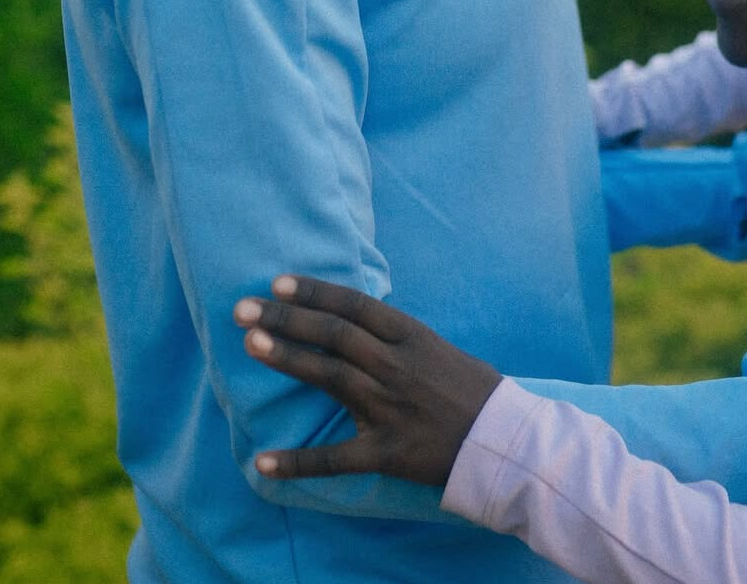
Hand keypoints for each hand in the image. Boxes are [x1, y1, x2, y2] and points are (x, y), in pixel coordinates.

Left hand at [233, 276, 500, 484]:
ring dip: (288, 359)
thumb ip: (396, 336)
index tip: (277, 283)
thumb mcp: (435, 347)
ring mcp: (391, 406)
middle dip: (286, 318)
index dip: (315, 293)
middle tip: (242, 308)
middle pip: (334, 335)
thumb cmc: (471, 389)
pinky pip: (336, 457)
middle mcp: (397, 365)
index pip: (355, 306)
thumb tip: (355, 319)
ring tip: (250, 344)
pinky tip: (262, 463)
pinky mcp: (388, 450)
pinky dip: (298, 462)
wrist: (503, 439)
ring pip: (331, 376)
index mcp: (412, 336)